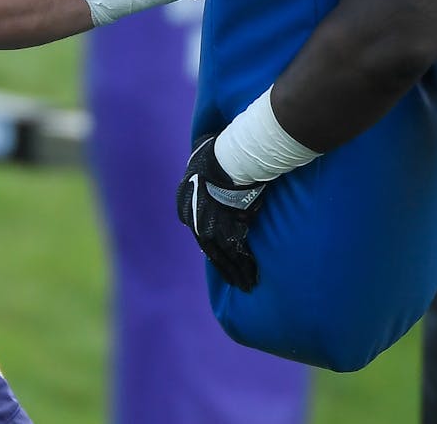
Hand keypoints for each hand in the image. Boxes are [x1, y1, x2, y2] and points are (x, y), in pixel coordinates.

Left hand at [175, 135, 267, 290]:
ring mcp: (209, 227)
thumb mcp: (203, 157)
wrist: (229, 161)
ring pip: (221, 256)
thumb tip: (210, 153)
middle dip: (223, 264)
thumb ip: (206, 166)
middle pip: (209, 248)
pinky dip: (244, 267)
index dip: (209, 238)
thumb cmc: (220, 152)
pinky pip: (235, 254)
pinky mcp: (226, 232)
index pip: (197, 226)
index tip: (218, 247)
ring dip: (234, 272)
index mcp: (185, 202)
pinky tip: (252, 277)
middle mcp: (193, 219)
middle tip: (235, 279)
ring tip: (246, 285)